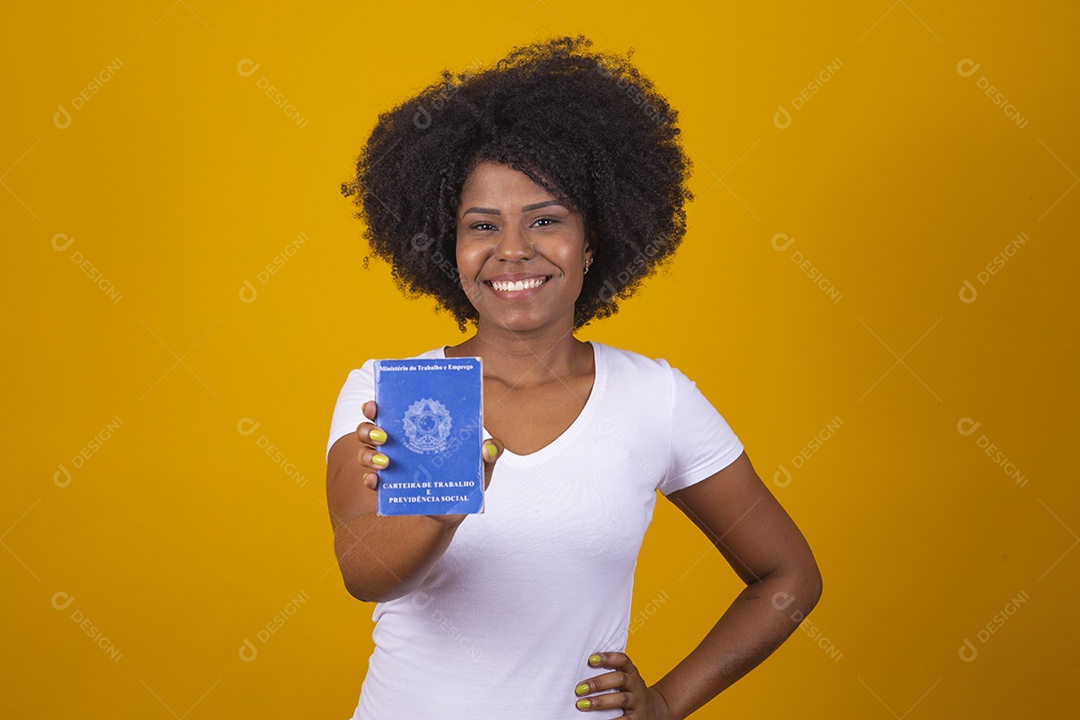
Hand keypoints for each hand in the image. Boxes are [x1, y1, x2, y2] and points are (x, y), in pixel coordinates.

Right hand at [353, 400, 502, 525]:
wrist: (456, 509)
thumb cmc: (466, 478)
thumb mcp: (481, 464)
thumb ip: (490, 452)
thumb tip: (489, 447)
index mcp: (415, 429)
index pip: (390, 411)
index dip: (376, 405)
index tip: (374, 404)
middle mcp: (396, 444)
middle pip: (368, 429)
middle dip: (368, 429)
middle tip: (384, 435)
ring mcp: (389, 466)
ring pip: (364, 453)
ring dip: (368, 454)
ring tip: (385, 461)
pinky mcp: (389, 488)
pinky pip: (371, 482)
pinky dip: (370, 480)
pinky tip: (376, 481)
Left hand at [574, 652, 671, 717]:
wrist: (652, 709)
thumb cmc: (628, 691)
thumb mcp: (624, 678)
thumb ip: (607, 673)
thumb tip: (576, 670)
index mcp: (631, 672)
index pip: (622, 660)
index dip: (607, 658)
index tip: (590, 659)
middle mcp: (635, 685)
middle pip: (619, 679)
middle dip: (598, 683)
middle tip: (579, 688)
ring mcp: (637, 702)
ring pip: (621, 699)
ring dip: (599, 702)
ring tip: (581, 704)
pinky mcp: (636, 718)